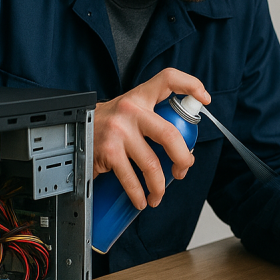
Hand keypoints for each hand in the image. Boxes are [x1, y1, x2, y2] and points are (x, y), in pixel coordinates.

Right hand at [93, 68, 210, 209]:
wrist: (73, 129)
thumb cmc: (109, 123)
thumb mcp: (131, 111)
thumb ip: (154, 118)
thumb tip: (184, 148)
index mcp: (141, 96)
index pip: (168, 79)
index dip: (191, 85)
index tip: (205, 99)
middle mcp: (130, 111)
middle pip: (169, 135)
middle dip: (182, 159)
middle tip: (183, 170)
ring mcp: (119, 131)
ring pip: (152, 164)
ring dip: (159, 186)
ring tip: (158, 194)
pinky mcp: (108, 151)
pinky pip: (131, 179)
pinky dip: (138, 194)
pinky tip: (141, 199)